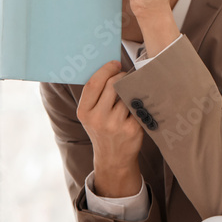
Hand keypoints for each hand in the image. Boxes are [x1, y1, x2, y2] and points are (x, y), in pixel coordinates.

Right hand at [78, 61, 143, 197]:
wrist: (113, 158)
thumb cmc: (102, 130)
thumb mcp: (90, 115)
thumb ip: (96, 95)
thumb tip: (112, 67)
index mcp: (84, 112)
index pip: (94, 83)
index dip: (106, 69)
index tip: (115, 63)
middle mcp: (98, 118)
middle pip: (112, 85)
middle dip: (121, 76)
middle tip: (125, 76)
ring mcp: (115, 125)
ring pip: (126, 95)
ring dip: (130, 92)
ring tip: (128, 98)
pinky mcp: (132, 129)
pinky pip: (137, 106)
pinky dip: (138, 104)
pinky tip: (136, 109)